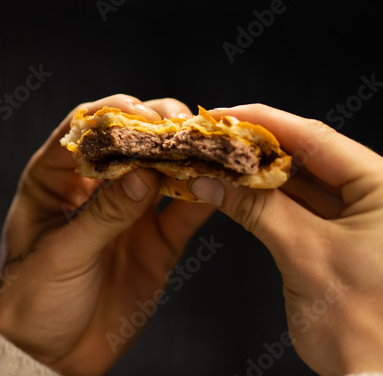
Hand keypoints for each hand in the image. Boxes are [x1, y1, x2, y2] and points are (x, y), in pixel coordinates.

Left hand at [0, 94, 214, 375]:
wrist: (53, 353)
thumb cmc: (33, 298)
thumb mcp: (60, 255)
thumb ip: (102, 215)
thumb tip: (143, 174)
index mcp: (56, 180)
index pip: (82, 130)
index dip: (112, 113)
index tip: (141, 113)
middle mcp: (96, 188)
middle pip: (130, 141)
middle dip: (157, 128)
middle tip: (182, 128)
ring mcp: (129, 212)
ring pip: (162, 171)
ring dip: (186, 158)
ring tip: (208, 150)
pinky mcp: (155, 241)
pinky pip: (182, 214)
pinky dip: (200, 199)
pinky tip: (215, 188)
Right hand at [190, 104, 382, 374]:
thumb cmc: (364, 323)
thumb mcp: (305, 254)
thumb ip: (257, 209)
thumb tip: (210, 180)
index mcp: (381, 185)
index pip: (314, 138)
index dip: (264, 123)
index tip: (223, 116)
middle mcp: (372, 192)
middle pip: (304, 155)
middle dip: (255, 148)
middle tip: (212, 140)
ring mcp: (354, 214)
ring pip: (297, 181)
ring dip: (256, 174)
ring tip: (217, 163)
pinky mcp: (335, 235)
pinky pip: (296, 206)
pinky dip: (264, 198)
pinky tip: (235, 190)